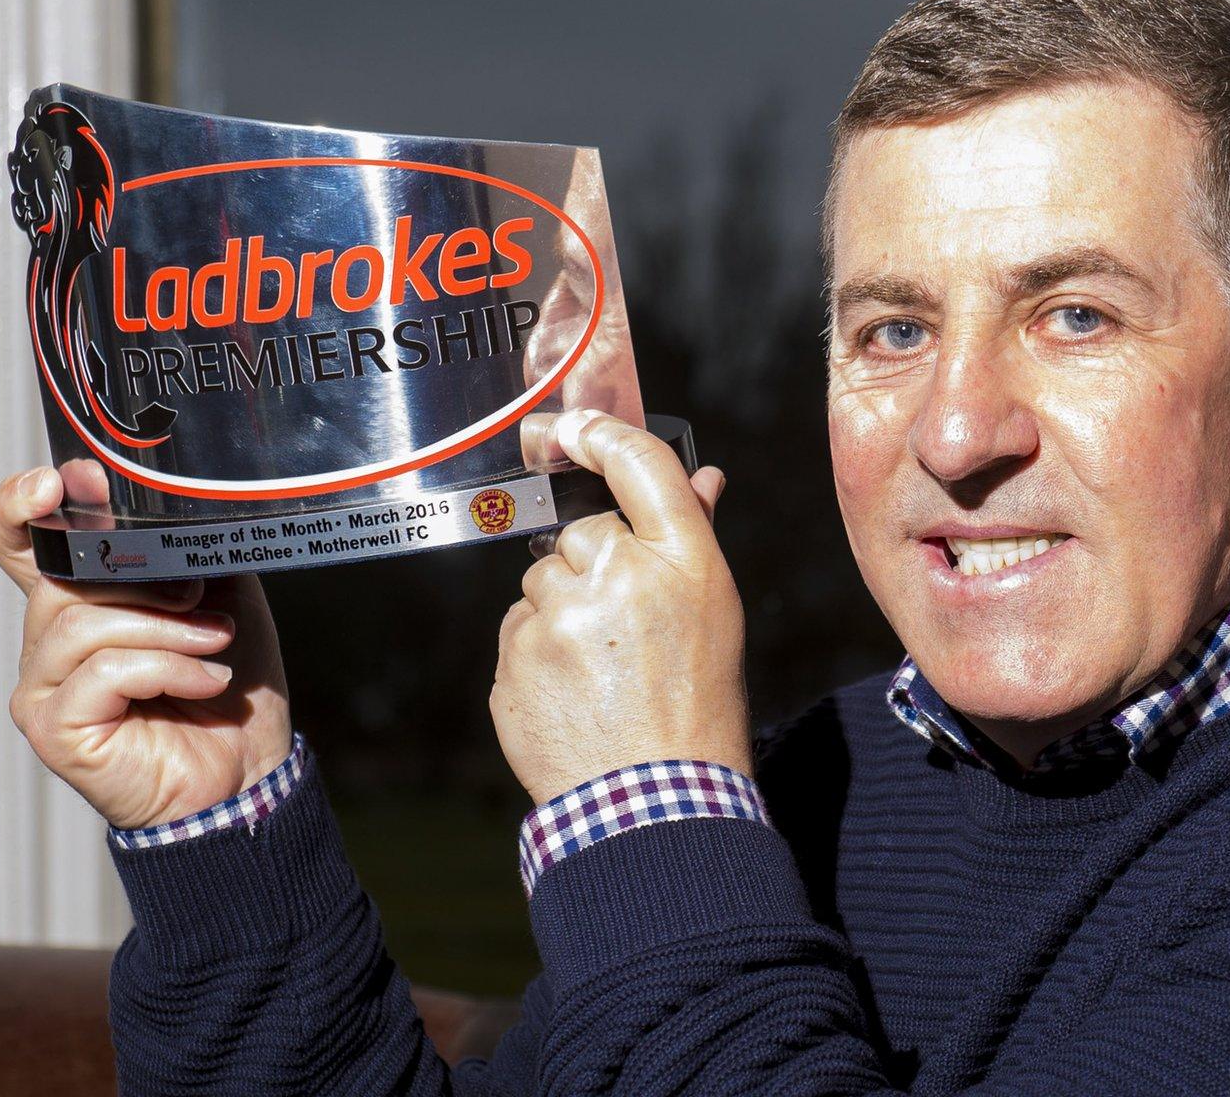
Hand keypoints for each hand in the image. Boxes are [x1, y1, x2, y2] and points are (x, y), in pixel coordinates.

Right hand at [0, 461, 292, 830]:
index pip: (20, 542)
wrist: (248, 771)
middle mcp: (49, 643)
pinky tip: (206, 682)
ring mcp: (44, 687)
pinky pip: (102, 672)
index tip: (67, 480)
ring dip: (165, 629)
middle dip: (143, 581)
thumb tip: (172, 508)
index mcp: (80, 603)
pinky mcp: (54, 727)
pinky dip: (166, 669)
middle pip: (62, 579)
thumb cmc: (230, 688)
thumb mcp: (219, 597)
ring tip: (216, 645)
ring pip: (82, 624)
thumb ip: (184, 552)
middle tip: (201, 598)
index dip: (24, 504)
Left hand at [493, 411, 748, 805]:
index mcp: (683, 563)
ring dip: (558, 614)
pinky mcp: (514, 659)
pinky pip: (514, 633)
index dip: (599, 433)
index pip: (639, 465)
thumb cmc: (697, 709)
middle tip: (621, 629)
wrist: (655, 804)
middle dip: (588, 567)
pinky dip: (534, 657)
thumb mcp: (715, 616)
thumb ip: (695, 536)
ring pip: (539, 584)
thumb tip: (704, 477)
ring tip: (598, 672)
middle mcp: (619, 577)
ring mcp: (559, 619)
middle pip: (578, 533)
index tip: (572, 426)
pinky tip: (571, 694)